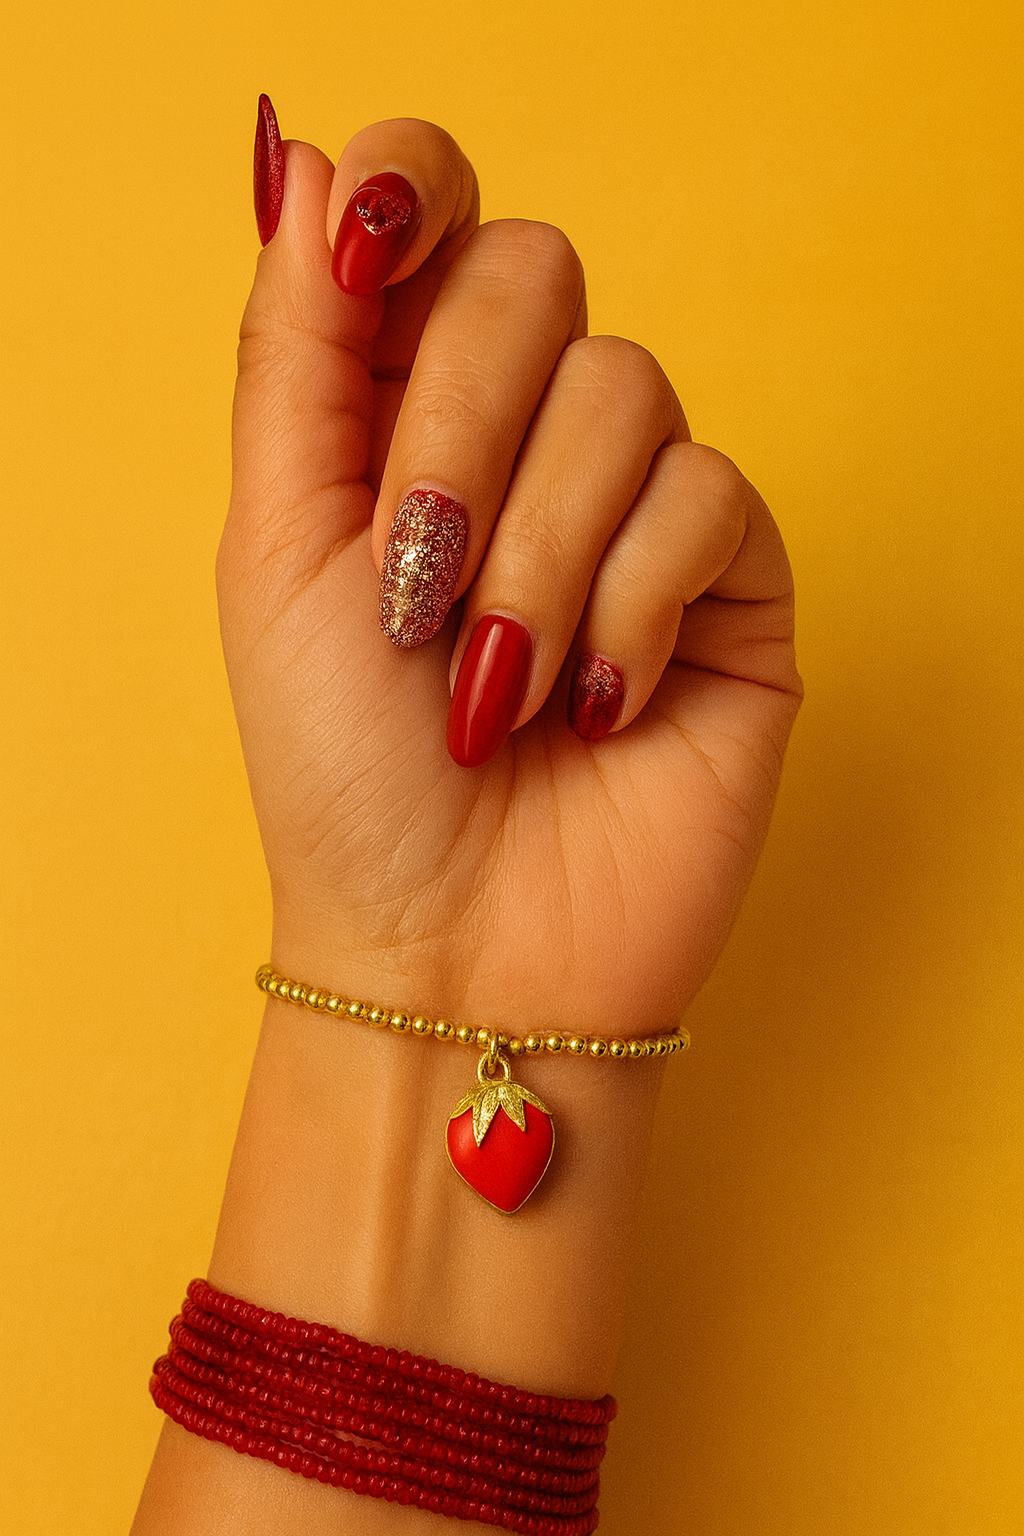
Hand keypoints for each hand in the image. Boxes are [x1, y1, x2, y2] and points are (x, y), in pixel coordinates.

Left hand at [218, 113, 800, 1033]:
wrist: (455, 949)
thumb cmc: (347, 771)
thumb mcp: (278, 549)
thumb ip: (296, 353)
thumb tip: (312, 163)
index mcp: (400, 411)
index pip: (435, 209)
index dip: (417, 188)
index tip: (372, 255)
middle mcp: (525, 436)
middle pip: (533, 276)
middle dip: (460, 435)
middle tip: (418, 588)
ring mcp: (635, 505)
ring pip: (628, 389)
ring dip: (537, 555)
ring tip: (498, 689)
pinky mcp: (730, 581)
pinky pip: (710, 498)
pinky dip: (630, 608)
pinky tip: (598, 705)